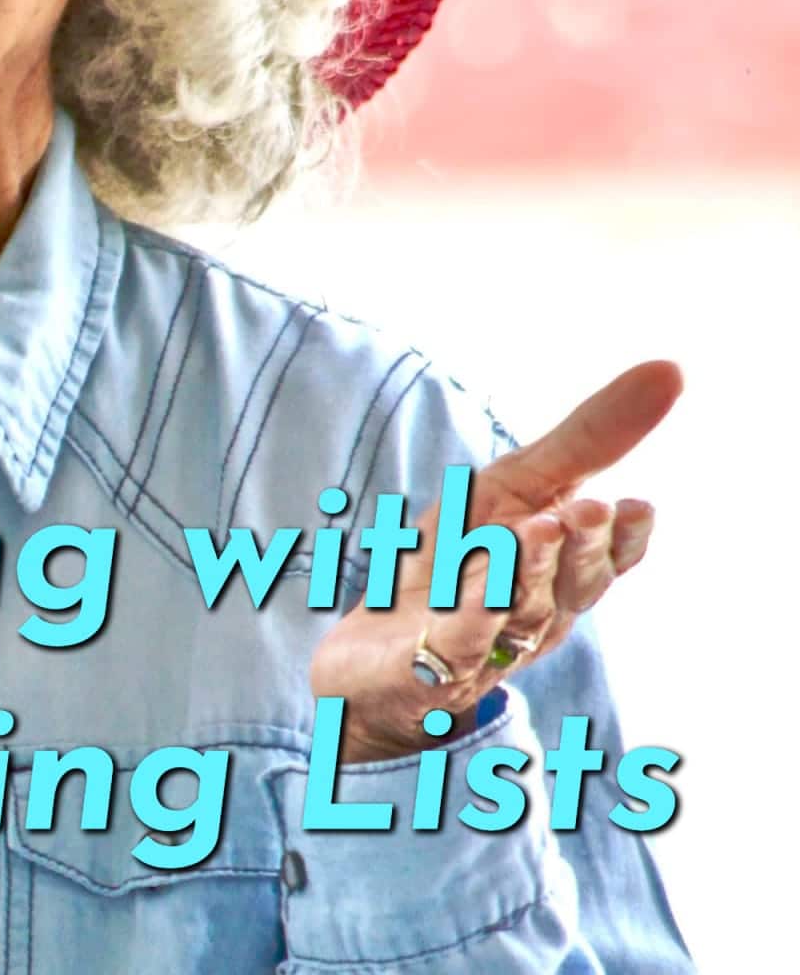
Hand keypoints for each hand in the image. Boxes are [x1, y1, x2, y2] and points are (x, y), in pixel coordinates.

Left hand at [311, 360, 682, 762]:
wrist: (369, 664)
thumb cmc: (450, 569)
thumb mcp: (509, 490)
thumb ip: (583, 442)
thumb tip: (670, 369)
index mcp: (558, 573)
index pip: (607, 560)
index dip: (626, 537)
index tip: (640, 504)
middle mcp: (533, 615)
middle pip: (569, 585)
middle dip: (582, 546)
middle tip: (591, 508)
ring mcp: (483, 648)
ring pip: (518, 610)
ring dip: (528, 570)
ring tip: (538, 527)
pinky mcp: (427, 669)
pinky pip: (457, 642)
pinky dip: (470, 615)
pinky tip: (474, 587)